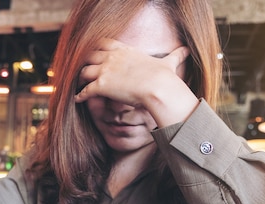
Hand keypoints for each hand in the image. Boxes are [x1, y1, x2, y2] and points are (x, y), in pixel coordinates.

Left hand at [75, 38, 197, 125]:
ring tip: (78, 84)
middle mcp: (112, 57)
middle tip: (82, 71)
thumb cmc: (164, 76)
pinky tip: (77, 99)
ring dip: (80, 78)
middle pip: (90, 56)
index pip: (104, 44)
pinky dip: (80, 95)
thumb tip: (186, 50)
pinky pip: (85, 90)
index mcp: (125, 50)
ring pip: (84, 72)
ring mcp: (105, 70)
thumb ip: (175, 56)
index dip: (97, 49)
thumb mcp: (169, 63)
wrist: (158, 87)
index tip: (94, 55)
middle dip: (85, 62)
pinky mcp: (101, 85)